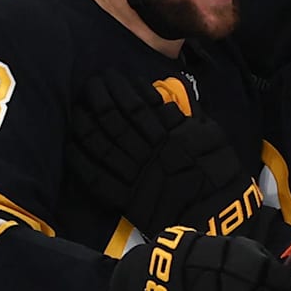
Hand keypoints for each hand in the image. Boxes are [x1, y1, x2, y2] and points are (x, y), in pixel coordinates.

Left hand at [68, 69, 252, 237]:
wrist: (219, 214)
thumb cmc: (219, 173)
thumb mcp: (212, 134)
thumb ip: (189, 114)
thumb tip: (165, 96)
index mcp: (169, 135)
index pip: (137, 106)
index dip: (120, 90)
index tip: (110, 76)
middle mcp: (148, 153)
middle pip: (115, 121)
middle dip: (99, 99)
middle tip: (90, 83)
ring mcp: (135, 177)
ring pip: (102, 146)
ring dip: (86, 125)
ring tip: (77, 107)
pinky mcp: (126, 200)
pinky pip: (97, 179)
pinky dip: (82, 162)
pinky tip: (70, 145)